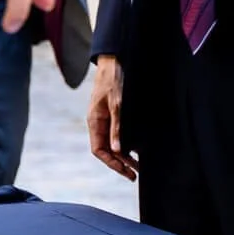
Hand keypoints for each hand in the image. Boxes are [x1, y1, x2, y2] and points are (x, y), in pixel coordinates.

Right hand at [86, 56, 135, 181]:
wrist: (115, 60)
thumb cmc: (114, 79)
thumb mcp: (118, 104)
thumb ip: (117, 127)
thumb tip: (117, 150)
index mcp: (95, 121)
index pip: (98, 150)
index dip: (111, 163)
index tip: (125, 171)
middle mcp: (99, 122)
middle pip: (107, 150)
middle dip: (120, 163)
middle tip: (135, 174)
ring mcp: (106, 118)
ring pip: (113, 143)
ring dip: (125, 155)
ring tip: (138, 166)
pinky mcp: (114, 113)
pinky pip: (118, 133)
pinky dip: (127, 143)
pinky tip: (137, 149)